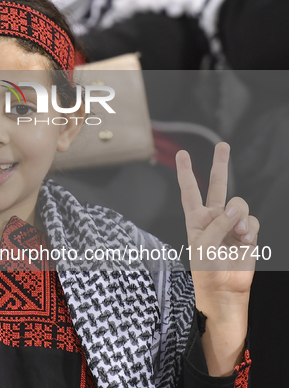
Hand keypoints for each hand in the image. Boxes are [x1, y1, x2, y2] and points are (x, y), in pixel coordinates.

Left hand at [176, 142, 258, 374]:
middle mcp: (214, 217)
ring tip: (236, 234)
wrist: (224, 289)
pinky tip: (245, 241)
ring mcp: (232, 224)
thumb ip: (218, 222)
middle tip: (222, 145)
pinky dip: (249, 230)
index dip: (185, 171)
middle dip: (220, 164)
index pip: (189, 190)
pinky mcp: (247, 232)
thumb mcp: (203, 244)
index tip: (182, 153)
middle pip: (217, 185)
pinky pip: (252, 221)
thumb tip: (236, 209)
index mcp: (196, 218)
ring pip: (239, 204)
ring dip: (239, 217)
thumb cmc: (206, 269)